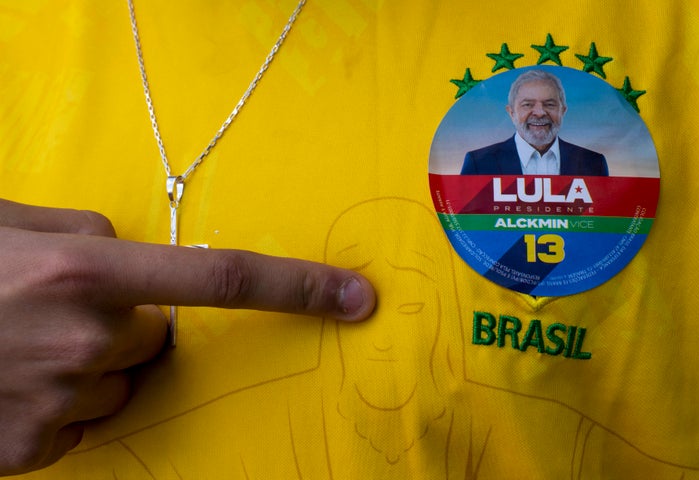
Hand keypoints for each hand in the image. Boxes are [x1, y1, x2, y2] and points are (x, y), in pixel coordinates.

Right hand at [0, 199, 374, 474]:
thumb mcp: (13, 224)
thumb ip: (88, 236)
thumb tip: (137, 256)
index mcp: (86, 272)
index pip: (223, 278)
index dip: (297, 286)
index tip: (354, 297)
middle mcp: (86, 341)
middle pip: (157, 334)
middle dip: (128, 321)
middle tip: (58, 305)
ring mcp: (60, 403)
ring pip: (121, 378)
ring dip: (92, 361)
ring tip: (22, 341)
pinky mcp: (34, 451)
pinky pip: (82, 418)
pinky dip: (61, 400)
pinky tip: (10, 379)